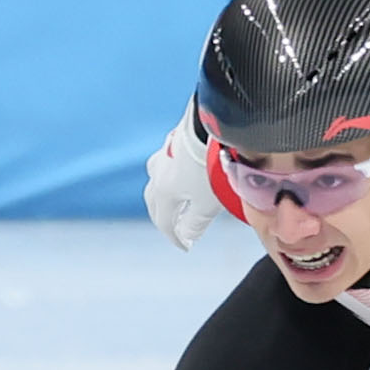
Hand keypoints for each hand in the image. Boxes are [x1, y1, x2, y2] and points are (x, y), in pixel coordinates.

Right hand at [142, 108, 215, 248]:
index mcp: (164, 192)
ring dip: (163, 191)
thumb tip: (187, 236)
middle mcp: (159, 172)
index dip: (175, 236)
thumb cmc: (212, 166)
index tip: (185, 246)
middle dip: (162, 215)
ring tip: (176, 197)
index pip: (163, 221)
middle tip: (174, 226)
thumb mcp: (207, 203)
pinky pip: (169, 160)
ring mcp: (166, 153)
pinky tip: (184, 169)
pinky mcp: (177, 137)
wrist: (215, 124)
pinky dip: (173, 172)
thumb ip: (195, 223)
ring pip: (157, 176)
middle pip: (154, 200)